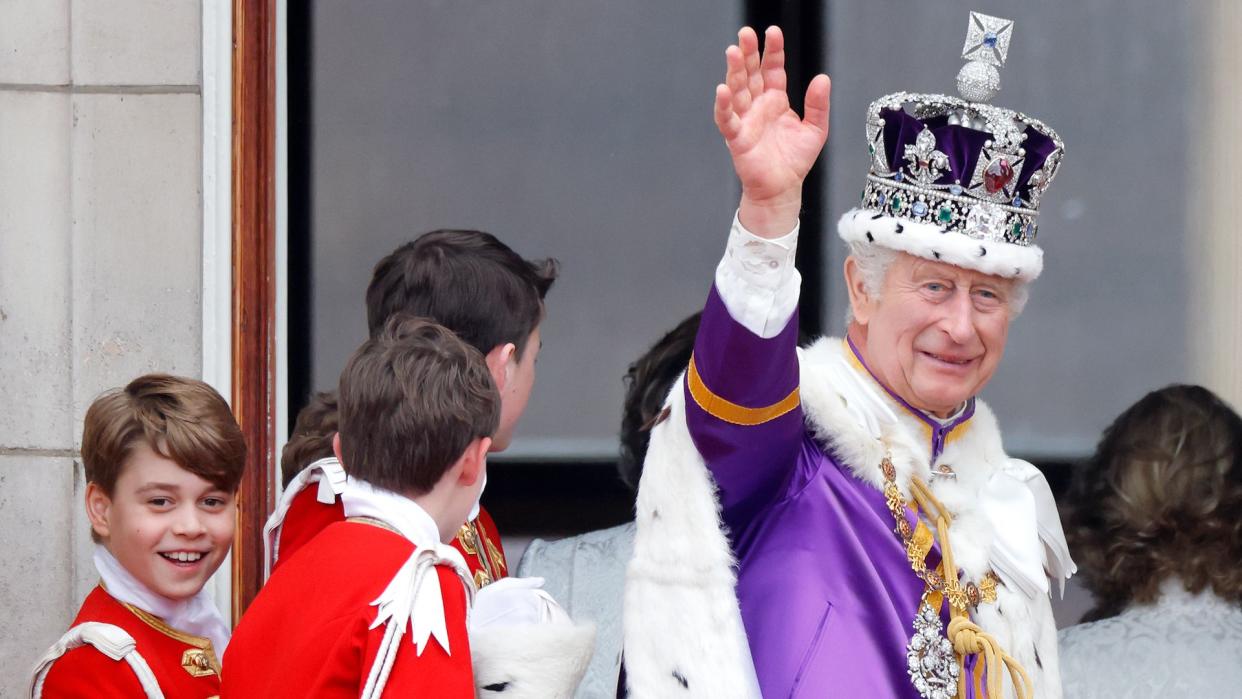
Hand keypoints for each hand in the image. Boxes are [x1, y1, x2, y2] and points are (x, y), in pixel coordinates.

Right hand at [715, 26, 830, 237]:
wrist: (783, 189)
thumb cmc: (795, 161)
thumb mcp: (816, 129)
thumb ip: (818, 104)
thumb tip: (822, 78)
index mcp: (776, 100)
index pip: (772, 69)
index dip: (772, 51)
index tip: (772, 32)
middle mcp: (758, 106)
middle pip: (751, 74)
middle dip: (748, 53)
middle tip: (746, 33)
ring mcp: (746, 120)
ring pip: (737, 91)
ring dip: (734, 72)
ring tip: (734, 52)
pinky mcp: (737, 138)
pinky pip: (727, 119)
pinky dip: (724, 106)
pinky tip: (723, 91)